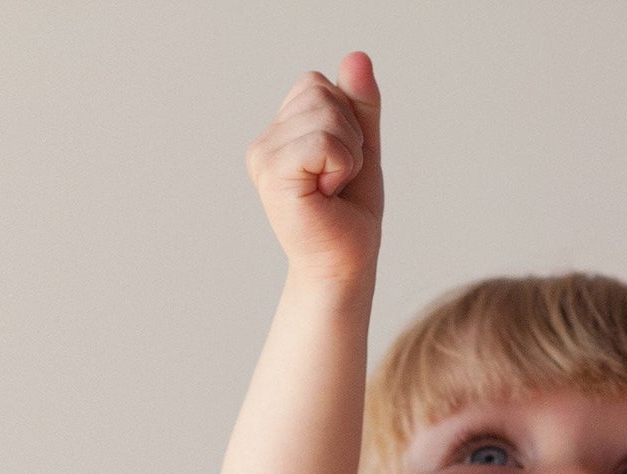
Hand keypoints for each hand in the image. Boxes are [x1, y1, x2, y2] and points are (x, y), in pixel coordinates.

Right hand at [246, 52, 383, 288]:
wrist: (345, 264)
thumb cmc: (349, 216)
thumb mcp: (363, 146)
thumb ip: (360, 103)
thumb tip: (357, 56)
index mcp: (279, 133)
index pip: (317, 84)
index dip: (346, 119)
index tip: (339, 165)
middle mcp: (264, 143)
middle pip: (320, 91)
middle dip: (349, 134)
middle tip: (337, 180)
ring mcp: (263, 158)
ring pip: (325, 113)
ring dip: (348, 153)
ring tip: (332, 189)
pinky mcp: (273, 174)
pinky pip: (324, 140)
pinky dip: (342, 166)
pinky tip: (326, 195)